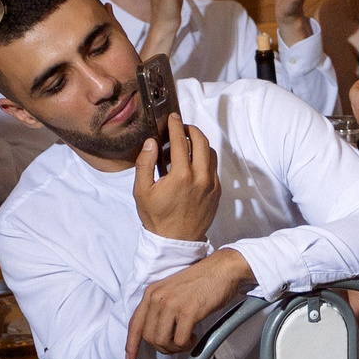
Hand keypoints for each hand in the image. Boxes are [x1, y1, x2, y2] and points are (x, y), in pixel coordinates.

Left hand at [124, 248, 252, 358]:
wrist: (223, 269)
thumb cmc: (202, 281)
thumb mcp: (172, 290)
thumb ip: (160, 307)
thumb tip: (156, 332)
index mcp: (151, 292)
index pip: (135, 323)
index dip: (131, 344)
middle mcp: (158, 297)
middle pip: (148, 337)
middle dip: (162, 347)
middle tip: (177, 344)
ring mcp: (172, 304)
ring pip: (162, 341)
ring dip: (174, 347)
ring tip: (186, 340)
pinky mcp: (188, 311)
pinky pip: (180, 340)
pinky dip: (186, 344)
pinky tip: (194, 336)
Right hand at [131, 108, 219, 241]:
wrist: (176, 241)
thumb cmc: (157, 218)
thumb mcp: (141, 191)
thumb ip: (145, 163)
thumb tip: (151, 143)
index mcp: (181, 176)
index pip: (180, 141)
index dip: (176, 126)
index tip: (173, 118)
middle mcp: (200, 178)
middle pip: (201, 141)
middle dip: (191, 130)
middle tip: (182, 127)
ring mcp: (211, 185)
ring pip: (211, 153)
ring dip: (200, 144)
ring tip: (186, 145)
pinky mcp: (217, 192)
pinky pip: (213, 168)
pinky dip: (204, 159)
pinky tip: (191, 164)